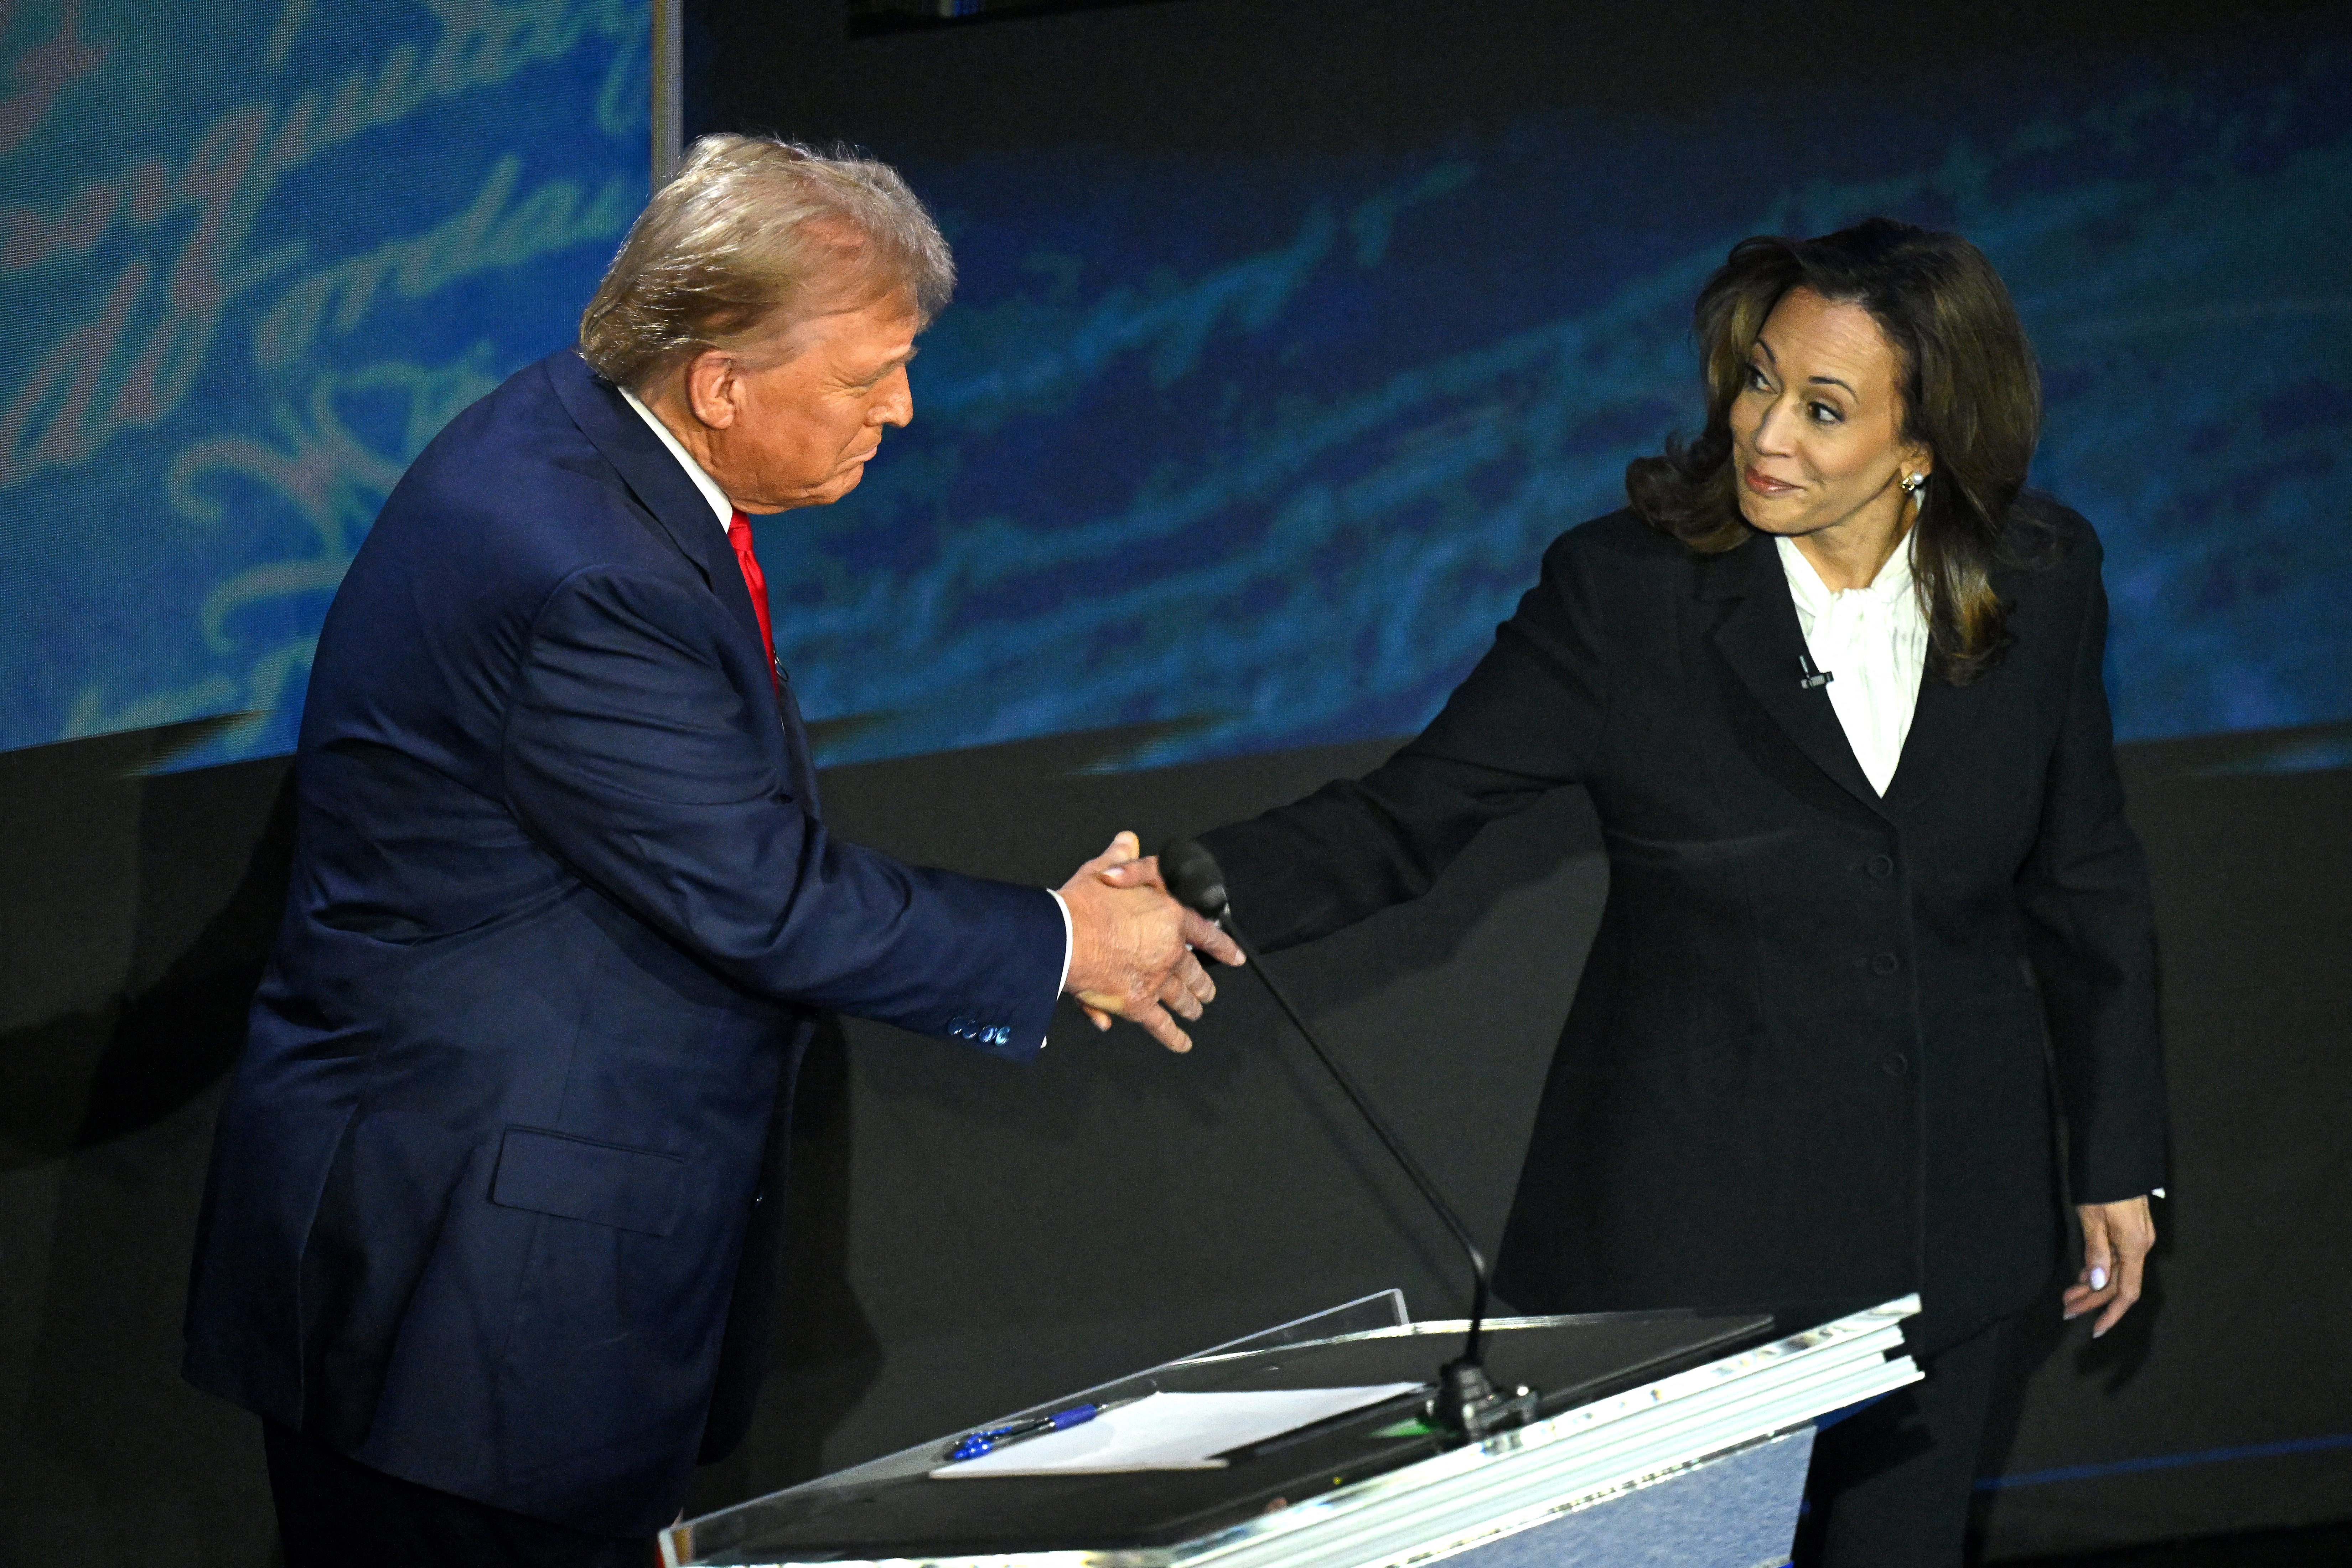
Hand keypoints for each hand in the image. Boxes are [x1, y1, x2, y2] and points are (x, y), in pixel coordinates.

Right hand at [1058, 833, 1242, 1052]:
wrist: (1063, 936)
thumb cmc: (1081, 903)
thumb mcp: (1102, 870)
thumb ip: (1120, 858)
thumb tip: (1127, 840)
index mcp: (1169, 917)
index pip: (1206, 932)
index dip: (1223, 946)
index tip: (1236, 959)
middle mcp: (1170, 951)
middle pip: (1193, 971)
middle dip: (1202, 984)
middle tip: (1207, 992)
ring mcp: (1156, 979)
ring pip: (1181, 998)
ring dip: (1190, 1007)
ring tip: (1196, 1011)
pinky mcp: (1138, 1003)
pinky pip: (1161, 1025)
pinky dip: (1173, 1037)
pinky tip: (1182, 1044)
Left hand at [2063, 1195, 2155, 1336]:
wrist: (2116, 1153)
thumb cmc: (2103, 1185)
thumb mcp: (2093, 1218)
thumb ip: (2096, 1252)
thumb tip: (2097, 1284)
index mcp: (2134, 1246)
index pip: (2127, 1292)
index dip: (2111, 1313)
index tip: (2096, 1331)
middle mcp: (2140, 1245)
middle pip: (2118, 1284)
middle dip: (2092, 1300)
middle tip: (2065, 1309)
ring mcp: (2136, 1237)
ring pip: (2115, 1271)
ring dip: (2092, 1286)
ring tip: (2067, 1297)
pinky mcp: (2130, 1229)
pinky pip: (2115, 1258)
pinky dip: (2098, 1269)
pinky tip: (2082, 1276)